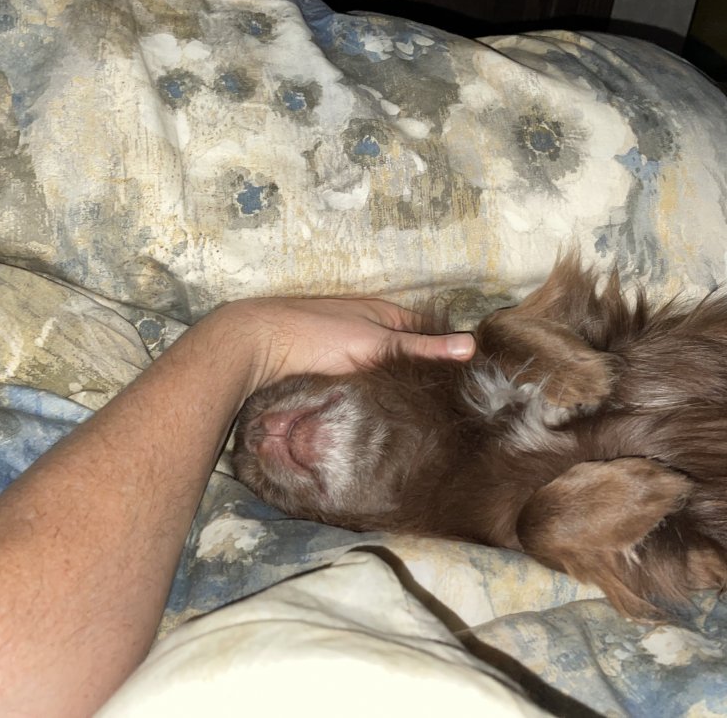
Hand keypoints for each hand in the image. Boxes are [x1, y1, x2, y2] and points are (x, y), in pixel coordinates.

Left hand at [203, 297, 476, 396]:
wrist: (255, 347)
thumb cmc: (315, 337)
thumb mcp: (375, 342)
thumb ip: (421, 348)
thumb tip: (471, 347)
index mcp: (383, 312)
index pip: (429, 331)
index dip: (448, 351)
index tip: (469, 379)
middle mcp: (367, 326)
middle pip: (406, 350)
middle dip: (424, 371)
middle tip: (449, 404)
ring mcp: (347, 347)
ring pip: (383, 369)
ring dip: (398, 386)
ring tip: (423, 414)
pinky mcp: (329, 368)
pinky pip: (362, 382)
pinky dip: (375, 394)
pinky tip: (384, 413)